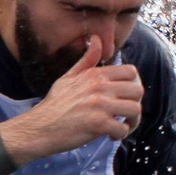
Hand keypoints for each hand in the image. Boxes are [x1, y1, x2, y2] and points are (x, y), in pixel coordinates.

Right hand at [0, 40, 142, 163]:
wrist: (38, 128)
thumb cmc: (54, 104)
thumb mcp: (68, 77)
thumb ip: (87, 60)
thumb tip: (97, 39)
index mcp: (94, 75)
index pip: (131, 72)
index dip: (133, 85)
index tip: (124, 97)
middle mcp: (99, 87)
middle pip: (138, 91)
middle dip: (134, 103)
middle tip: (124, 113)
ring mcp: (100, 105)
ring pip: (135, 110)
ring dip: (131, 122)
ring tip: (120, 125)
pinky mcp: (98, 124)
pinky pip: (123, 129)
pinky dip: (120, 134)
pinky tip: (109, 135)